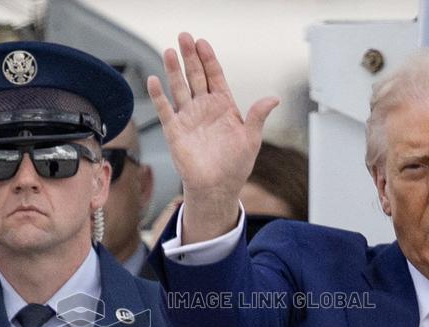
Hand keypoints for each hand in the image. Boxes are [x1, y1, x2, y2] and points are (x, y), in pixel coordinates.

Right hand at [148, 33, 277, 242]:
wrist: (217, 188)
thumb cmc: (235, 166)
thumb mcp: (251, 139)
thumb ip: (258, 116)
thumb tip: (273, 99)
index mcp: (223, 106)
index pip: (214, 76)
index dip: (209, 60)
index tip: (203, 43)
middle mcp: (204, 108)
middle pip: (195, 76)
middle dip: (190, 57)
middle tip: (184, 37)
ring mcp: (189, 118)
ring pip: (179, 88)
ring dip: (174, 70)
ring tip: (169, 51)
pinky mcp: (175, 131)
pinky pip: (165, 110)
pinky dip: (159, 96)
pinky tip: (154, 80)